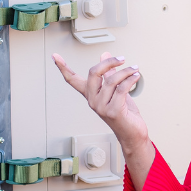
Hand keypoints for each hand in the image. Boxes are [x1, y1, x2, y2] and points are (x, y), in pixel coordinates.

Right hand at [53, 51, 155, 188]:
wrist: (133, 134)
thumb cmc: (125, 114)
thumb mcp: (115, 91)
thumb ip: (109, 74)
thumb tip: (105, 55)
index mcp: (90, 95)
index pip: (72, 80)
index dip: (63, 67)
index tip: (55, 56)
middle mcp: (93, 101)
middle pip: (94, 73)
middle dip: (108, 63)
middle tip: (121, 59)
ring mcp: (101, 107)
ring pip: (111, 81)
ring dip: (126, 72)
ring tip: (135, 69)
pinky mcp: (113, 111)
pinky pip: (121, 89)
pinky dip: (130, 80)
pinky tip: (136, 76)